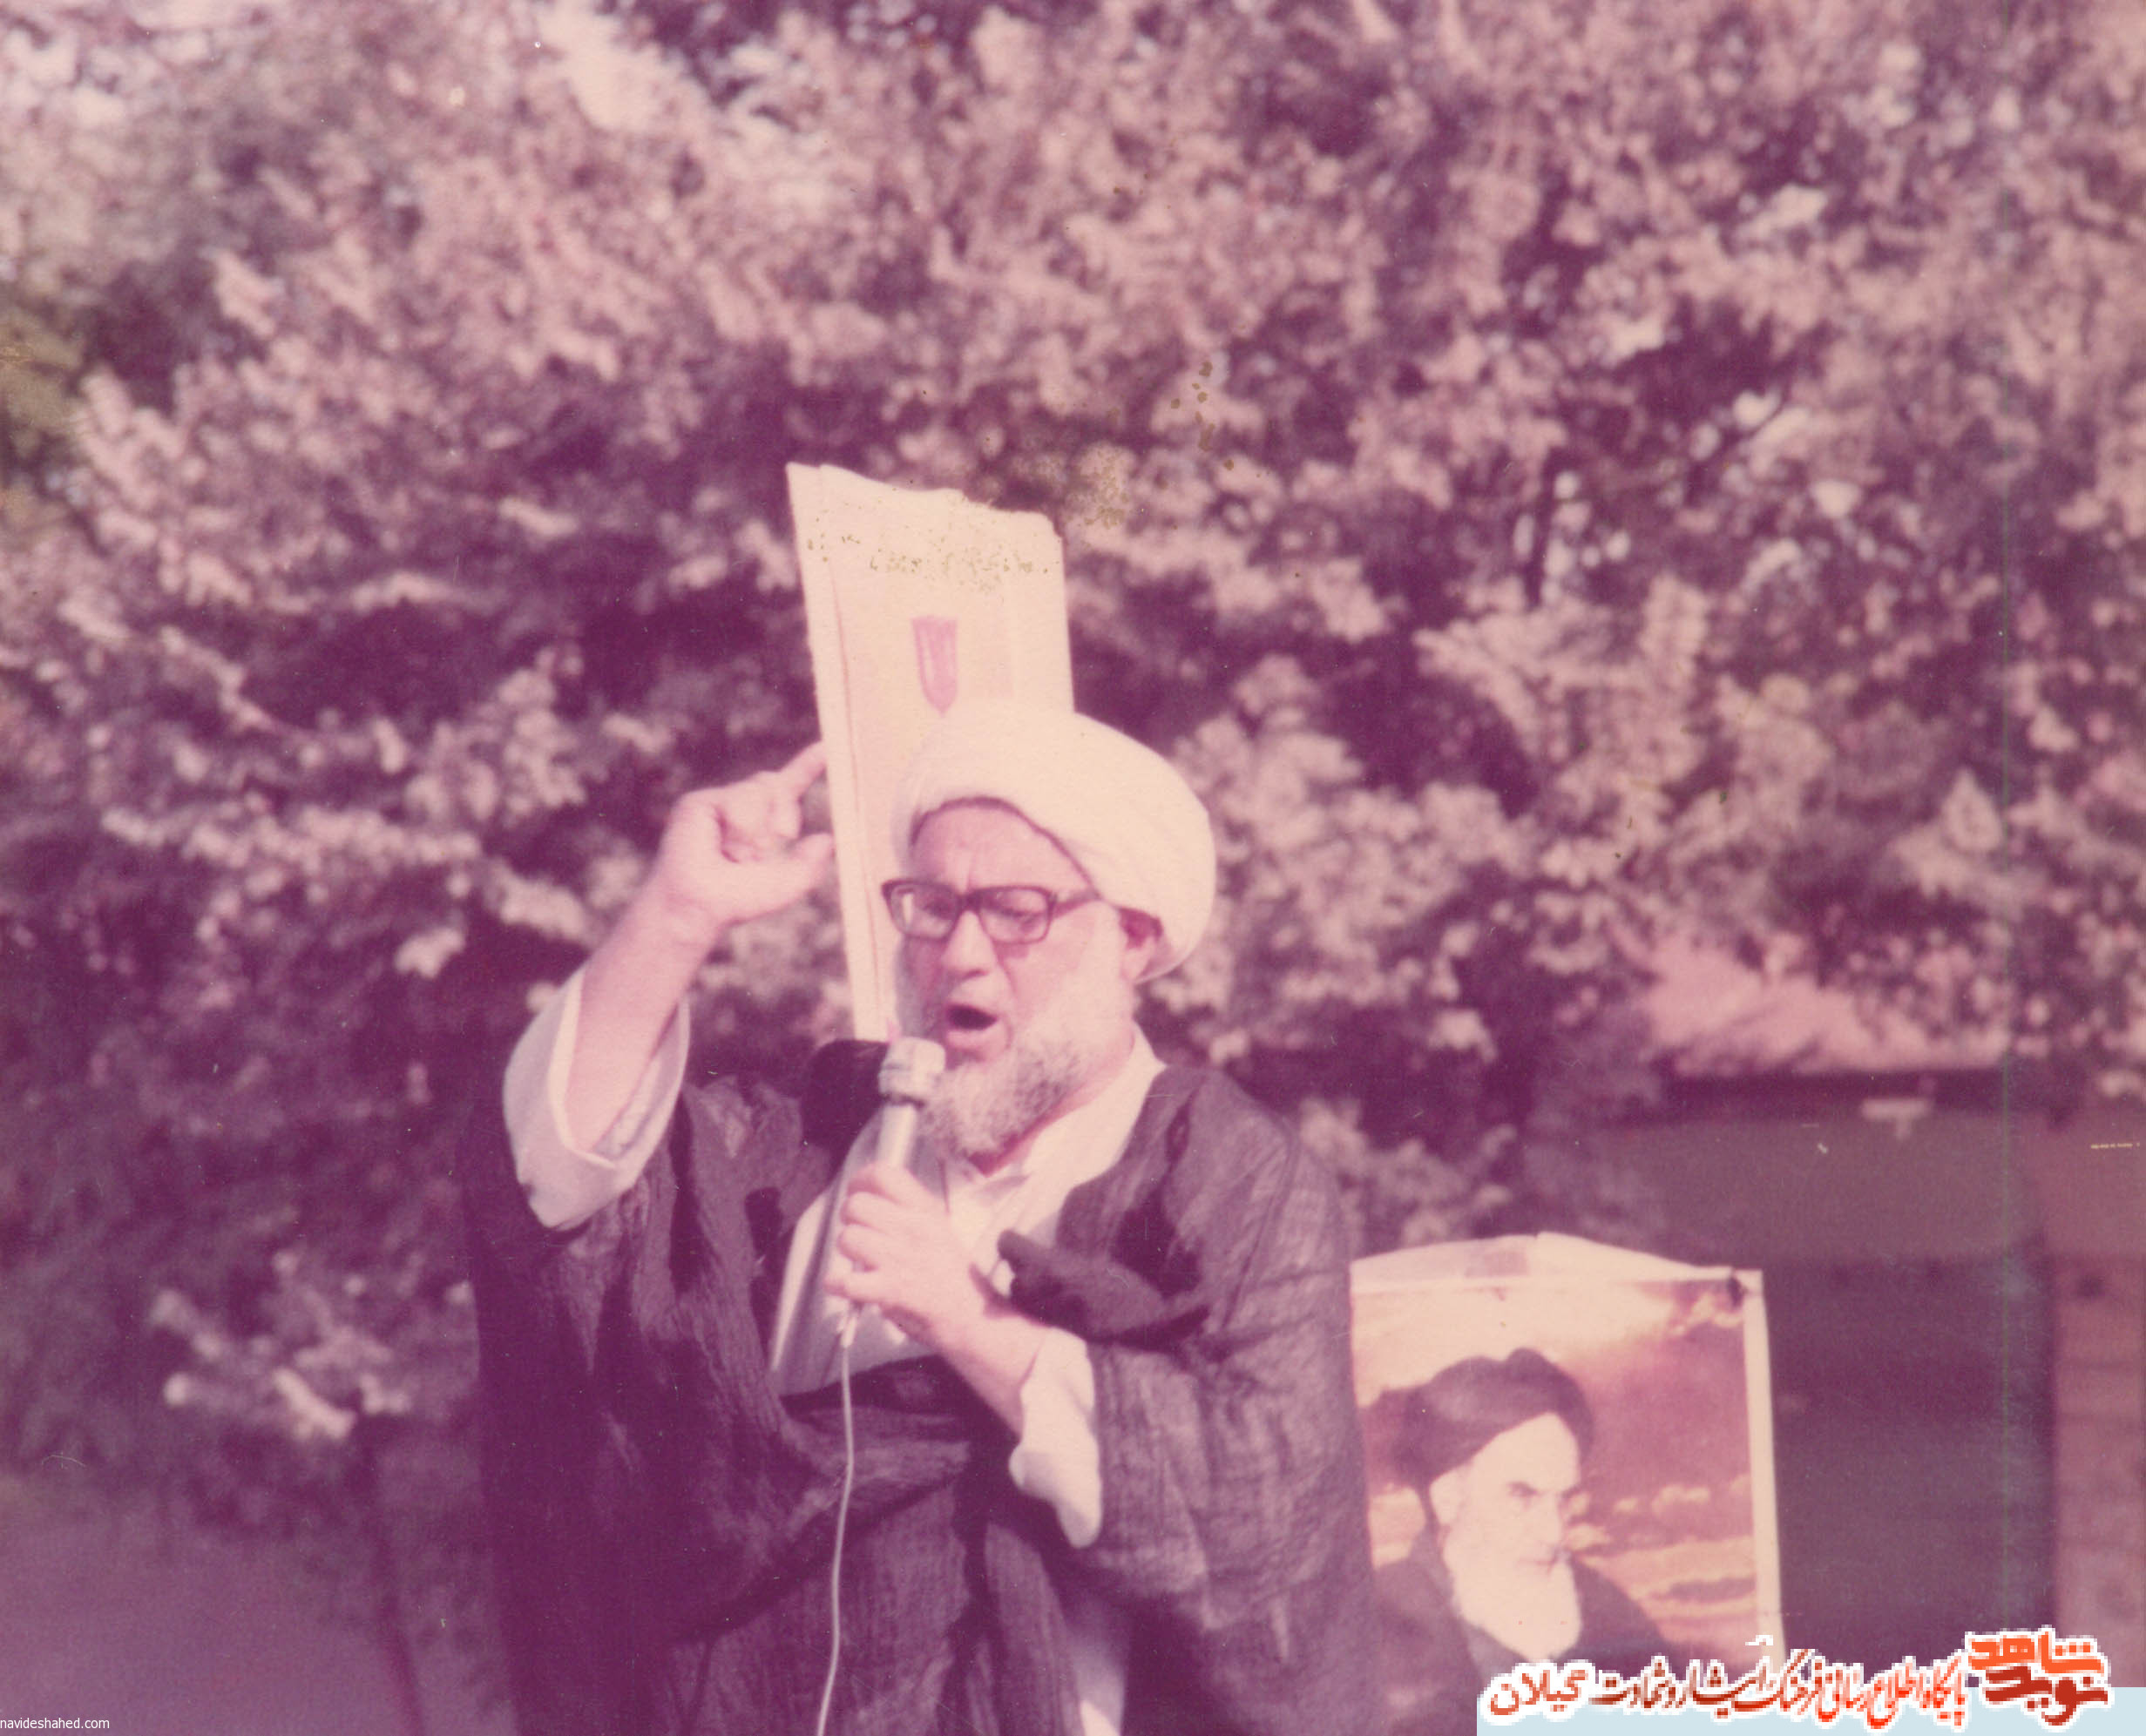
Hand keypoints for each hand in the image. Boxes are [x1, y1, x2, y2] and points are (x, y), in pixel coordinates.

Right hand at [638, 742, 833, 943]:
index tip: (826, 748)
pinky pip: (739, 798)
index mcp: (763, 823)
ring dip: (759, 828)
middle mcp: (742, 808)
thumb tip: (827, 839)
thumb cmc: (736, 901)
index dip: (805, 767)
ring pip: (760, 789)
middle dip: (785, 815)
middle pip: (778, 784)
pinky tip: (724, 845)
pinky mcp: (699, 803)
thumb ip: (809, 866)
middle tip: (771, 848)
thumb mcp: (785, 886)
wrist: (699, 907)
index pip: (788, 789)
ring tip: (737, 854)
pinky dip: (742, 825)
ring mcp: (720, 802)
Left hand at [825, 1164, 1045, 1430]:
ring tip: (857, 1259)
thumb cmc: (952, 1273)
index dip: (860, 1180)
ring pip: (848, 1239)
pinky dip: (836, 1284)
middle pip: (857, 1205)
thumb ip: (908, 1209)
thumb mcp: (938, 1227)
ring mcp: (901, 1259)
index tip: (857, 1192)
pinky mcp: (891, 1290)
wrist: (972, 1315)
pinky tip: (843, 1285)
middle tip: (858, 1230)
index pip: (883, 1174)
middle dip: (849, 1218)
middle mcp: (912, 1228)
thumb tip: (869, 1195)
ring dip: (845, 1251)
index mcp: (924, 1210)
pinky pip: (846, 1280)